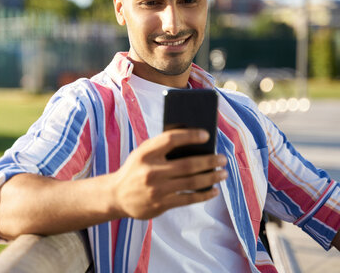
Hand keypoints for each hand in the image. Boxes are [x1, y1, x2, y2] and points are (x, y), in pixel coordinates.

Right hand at [109, 128, 227, 219]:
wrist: (116, 195)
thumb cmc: (136, 169)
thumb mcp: (143, 154)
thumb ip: (163, 148)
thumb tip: (198, 146)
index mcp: (145, 153)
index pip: (170, 139)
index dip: (190, 135)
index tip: (206, 134)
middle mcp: (150, 170)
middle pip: (188, 164)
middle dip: (210, 161)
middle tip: (223, 158)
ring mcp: (156, 189)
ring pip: (192, 183)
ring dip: (211, 177)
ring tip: (223, 173)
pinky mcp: (160, 204)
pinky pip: (188, 199)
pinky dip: (204, 194)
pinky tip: (213, 190)